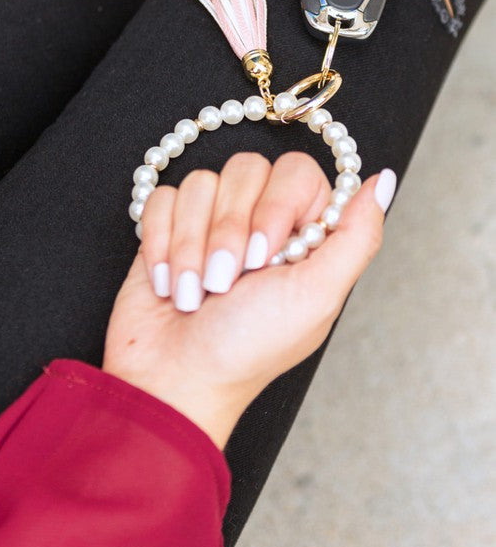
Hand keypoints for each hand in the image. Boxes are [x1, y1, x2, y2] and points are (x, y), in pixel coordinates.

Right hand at [103, 152, 395, 448]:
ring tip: (195, 292)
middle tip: (227, 283)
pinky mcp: (168, 227)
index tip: (266, 258)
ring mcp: (211, 221)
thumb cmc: (248, 348)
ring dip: (192, 245)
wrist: (174, 379)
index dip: (277, 206)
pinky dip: (162, 243)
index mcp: (304, 233)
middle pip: (246, 168)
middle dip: (229, 230)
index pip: (298, 171)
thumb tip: (383, 179)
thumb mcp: (316, 296)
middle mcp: (259, 220)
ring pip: (202, 181)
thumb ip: (357, 236)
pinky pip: (163, 196)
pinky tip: (168, 282)